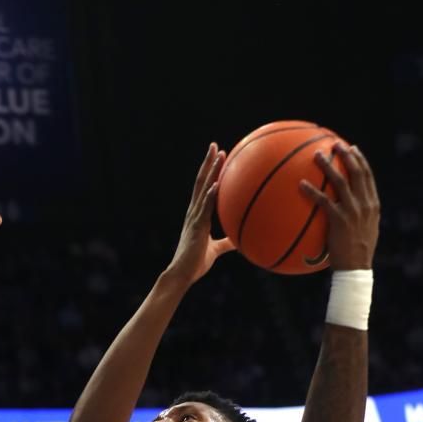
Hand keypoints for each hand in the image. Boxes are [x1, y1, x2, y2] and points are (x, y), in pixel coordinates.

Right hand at [166, 142, 234, 285]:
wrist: (182, 275)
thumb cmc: (196, 264)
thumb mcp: (215, 250)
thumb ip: (226, 243)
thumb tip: (239, 241)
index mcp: (197, 215)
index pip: (203, 188)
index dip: (210, 172)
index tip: (217, 157)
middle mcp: (194, 212)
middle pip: (201, 182)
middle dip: (208, 163)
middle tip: (215, 146)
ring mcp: (194, 218)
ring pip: (203, 189)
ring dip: (211, 171)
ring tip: (218, 155)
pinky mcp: (196, 227)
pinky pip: (204, 208)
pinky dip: (210, 195)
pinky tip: (217, 184)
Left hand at [301, 143, 379, 270]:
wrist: (356, 268)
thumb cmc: (356, 253)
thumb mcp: (364, 231)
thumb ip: (359, 216)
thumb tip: (348, 209)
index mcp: (372, 204)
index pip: (368, 176)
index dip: (360, 160)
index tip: (352, 148)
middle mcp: (365, 204)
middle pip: (357, 172)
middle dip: (346, 155)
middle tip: (335, 144)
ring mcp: (353, 211)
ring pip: (340, 181)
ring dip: (328, 166)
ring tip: (316, 155)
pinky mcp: (340, 220)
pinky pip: (324, 201)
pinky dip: (312, 191)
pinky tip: (301, 184)